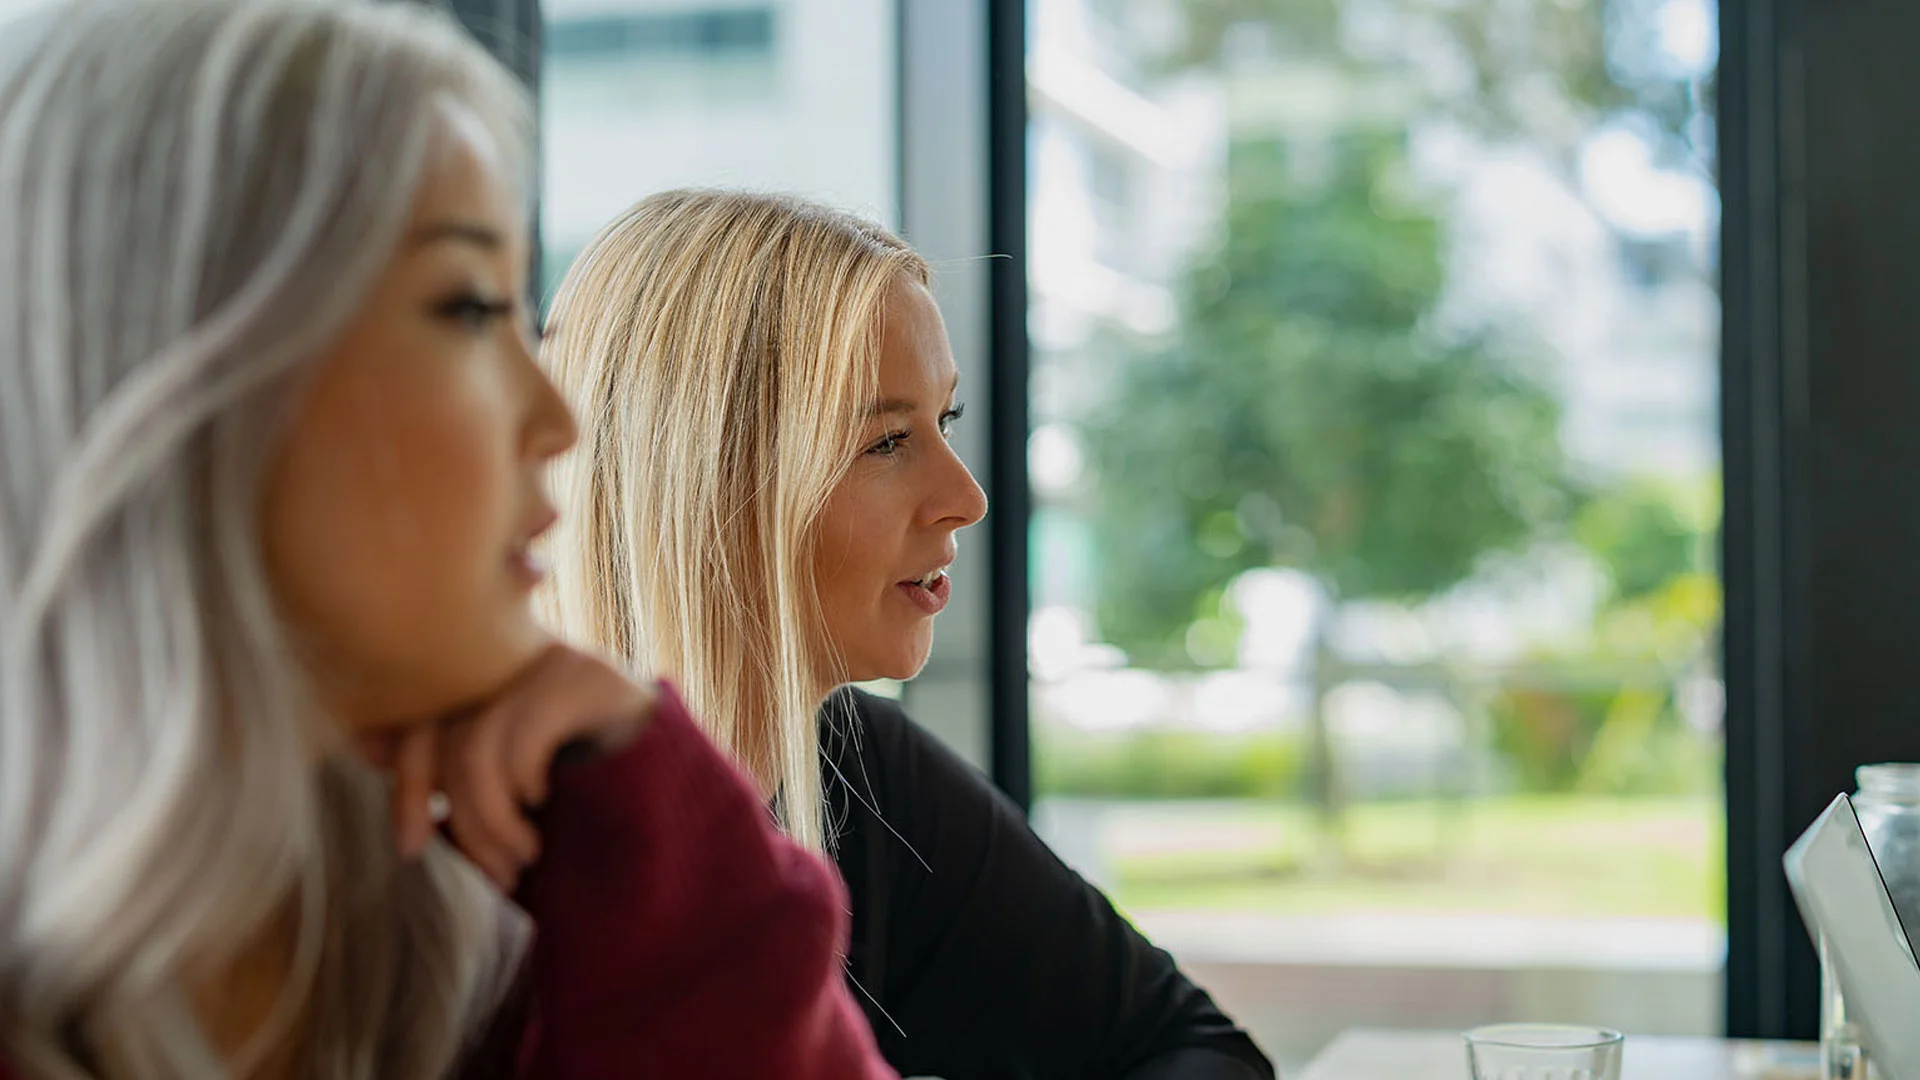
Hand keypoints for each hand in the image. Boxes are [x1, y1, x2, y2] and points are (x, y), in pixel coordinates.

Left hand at [389, 643, 655, 888]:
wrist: (691, 808)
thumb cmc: (599, 804)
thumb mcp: (515, 798)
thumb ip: (454, 775)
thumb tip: (364, 746)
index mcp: (502, 682)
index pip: (426, 718)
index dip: (404, 778)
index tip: (409, 844)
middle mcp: (523, 660)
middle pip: (440, 731)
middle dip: (441, 813)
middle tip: (475, 870)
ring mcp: (557, 662)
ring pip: (476, 747)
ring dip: (489, 821)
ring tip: (522, 859)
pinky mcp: (589, 677)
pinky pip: (518, 737)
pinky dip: (520, 787)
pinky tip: (546, 806)